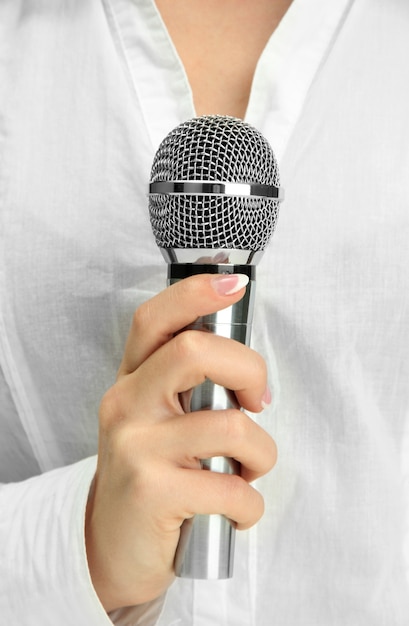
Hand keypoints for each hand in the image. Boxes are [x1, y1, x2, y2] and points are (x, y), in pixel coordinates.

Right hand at [85, 274, 276, 611]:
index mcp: (132, 380)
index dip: (195, 294)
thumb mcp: (159, 422)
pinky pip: (232, 489)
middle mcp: (126, 404)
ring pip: (231, 426)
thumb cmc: (151, 476)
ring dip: (261, 455)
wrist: (114, 545)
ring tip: (247, 472)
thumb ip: (190, 390)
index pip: (155, 320)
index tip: (233, 285)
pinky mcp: (150, 492)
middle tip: (257, 402)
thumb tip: (248, 371)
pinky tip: (236, 510)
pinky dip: (251, 505)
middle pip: (196, 352)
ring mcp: (135, 447)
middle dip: (250, 370)